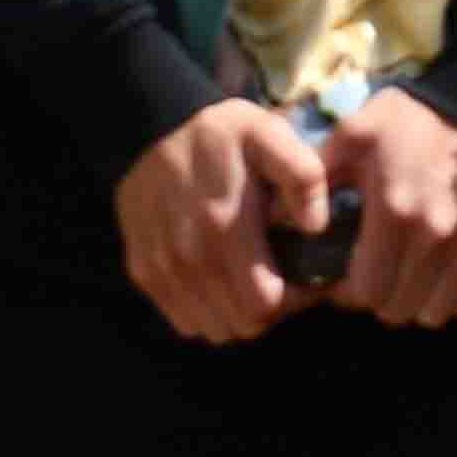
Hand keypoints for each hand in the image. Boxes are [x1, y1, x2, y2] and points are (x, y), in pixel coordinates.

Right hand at [112, 100, 327, 345]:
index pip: (266, 307)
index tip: (299, 276)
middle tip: (276, 277)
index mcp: (224, 228)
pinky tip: (217, 274)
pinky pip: (184, 320)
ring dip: (235, 311)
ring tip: (247, 275)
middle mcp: (187, 257)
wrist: (154, 127)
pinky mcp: (142, 272)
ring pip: (213, 328)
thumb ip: (302, 174)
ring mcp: (161, 268)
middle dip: (267, 310)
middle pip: (242, 325)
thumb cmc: (223, 136)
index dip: (292, 300)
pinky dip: (205, 308)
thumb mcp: (269, 133)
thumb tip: (314, 226)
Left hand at [319, 88, 456, 328]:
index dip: (348, 290)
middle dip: (380, 296)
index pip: (363, 293)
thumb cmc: (412, 122)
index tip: (346, 273)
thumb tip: (277, 219)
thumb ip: (315, 178)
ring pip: (433, 314)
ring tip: (406, 271)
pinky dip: (450, 295)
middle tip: (376, 270)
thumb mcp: (355, 134)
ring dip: (415, 299)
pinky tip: (438, 268)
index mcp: (395, 212)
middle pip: (396, 310)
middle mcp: (436, 237)